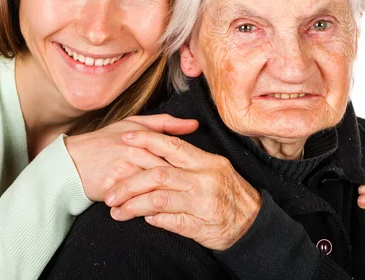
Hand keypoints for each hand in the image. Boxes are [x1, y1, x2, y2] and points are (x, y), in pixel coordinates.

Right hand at [65, 114, 197, 200]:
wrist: (73, 160)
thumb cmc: (106, 140)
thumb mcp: (134, 124)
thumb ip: (166, 123)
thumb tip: (194, 124)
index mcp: (143, 135)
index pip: (173, 150)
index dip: (189, 165)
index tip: (199, 176)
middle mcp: (135, 150)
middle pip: (166, 171)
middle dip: (181, 186)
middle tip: (195, 198)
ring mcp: (123, 168)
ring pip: (152, 185)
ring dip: (165, 198)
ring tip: (179, 208)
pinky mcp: (113, 185)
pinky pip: (135, 198)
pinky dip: (146, 207)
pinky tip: (157, 213)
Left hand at [105, 130, 261, 250]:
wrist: (254, 224)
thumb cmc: (229, 193)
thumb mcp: (214, 168)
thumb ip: (188, 161)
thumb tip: (156, 154)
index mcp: (206, 162)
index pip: (172, 145)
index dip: (147, 140)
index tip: (125, 138)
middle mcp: (204, 179)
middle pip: (158, 174)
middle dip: (129, 183)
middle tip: (110, 193)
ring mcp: (202, 203)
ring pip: (159, 199)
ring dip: (134, 205)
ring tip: (117, 211)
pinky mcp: (201, 226)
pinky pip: (171, 222)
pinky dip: (155, 220)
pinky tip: (144, 219)